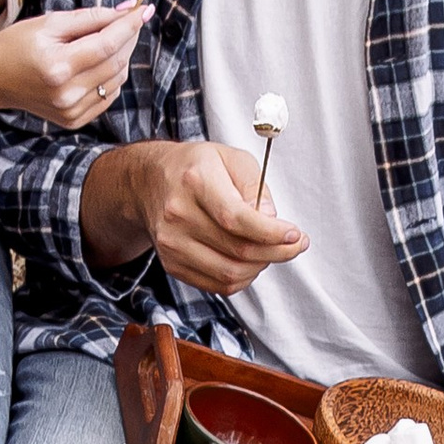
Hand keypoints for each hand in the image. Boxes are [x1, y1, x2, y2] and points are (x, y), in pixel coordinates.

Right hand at [0, 2, 149, 132]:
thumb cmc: (18, 44)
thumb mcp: (50, 23)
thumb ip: (90, 18)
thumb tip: (126, 9)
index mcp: (57, 67)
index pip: (107, 44)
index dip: (129, 25)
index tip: (144, 9)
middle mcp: (66, 94)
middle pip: (116, 62)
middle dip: (128, 37)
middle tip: (129, 18)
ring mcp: (71, 111)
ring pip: (117, 80)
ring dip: (121, 56)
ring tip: (109, 39)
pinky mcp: (74, 121)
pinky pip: (109, 96)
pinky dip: (112, 76)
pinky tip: (99, 63)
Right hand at [80, 139, 307, 295]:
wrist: (149, 182)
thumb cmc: (195, 168)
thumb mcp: (231, 157)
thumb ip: (256, 185)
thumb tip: (272, 219)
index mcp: (195, 181)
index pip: (236, 218)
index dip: (270, 233)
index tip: (294, 234)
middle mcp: (178, 215)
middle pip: (238, 250)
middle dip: (276, 252)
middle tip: (294, 244)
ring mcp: (172, 244)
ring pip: (229, 274)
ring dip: (260, 267)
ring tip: (271, 251)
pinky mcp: (172, 264)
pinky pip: (217, 285)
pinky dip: (241, 279)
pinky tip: (250, 261)